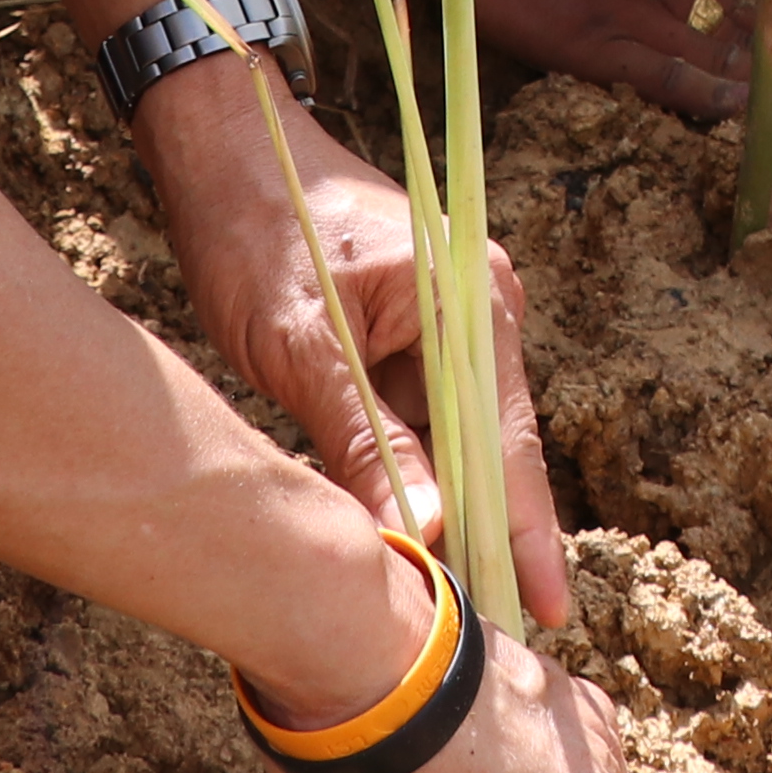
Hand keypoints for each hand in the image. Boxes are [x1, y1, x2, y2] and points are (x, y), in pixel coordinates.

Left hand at [146, 85, 569, 632]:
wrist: (223, 141)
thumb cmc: (255, 227)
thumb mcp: (301, 346)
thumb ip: (366, 441)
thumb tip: (426, 533)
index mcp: (470, 299)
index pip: (507, 440)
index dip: (527, 531)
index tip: (548, 611)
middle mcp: (480, 306)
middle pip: (492, 444)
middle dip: (493, 534)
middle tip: (502, 630)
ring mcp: (452, 316)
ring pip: (455, 436)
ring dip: (450, 506)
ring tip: (460, 601)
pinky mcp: (415, 328)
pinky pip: (424, 415)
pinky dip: (414, 469)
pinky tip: (411, 533)